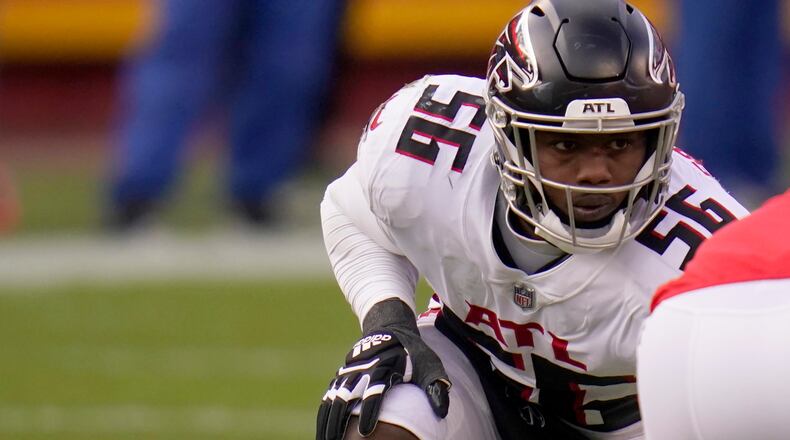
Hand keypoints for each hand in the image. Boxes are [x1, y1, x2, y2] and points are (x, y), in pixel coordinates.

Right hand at [316, 300, 450, 439]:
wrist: (390, 324)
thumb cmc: (413, 351)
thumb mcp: (429, 364)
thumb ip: (435, 388)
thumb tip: (442, 413)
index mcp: (385, 367)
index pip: (374, 392)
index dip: (369, 412)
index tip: (366, 432)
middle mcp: (363, 369)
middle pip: (346, 396)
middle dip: (339, 421)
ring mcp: (350, 370)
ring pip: (334, 397)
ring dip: (328, 420)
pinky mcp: (343, 373)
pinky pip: (330, 395)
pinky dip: (324, 412)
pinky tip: (324, 430)